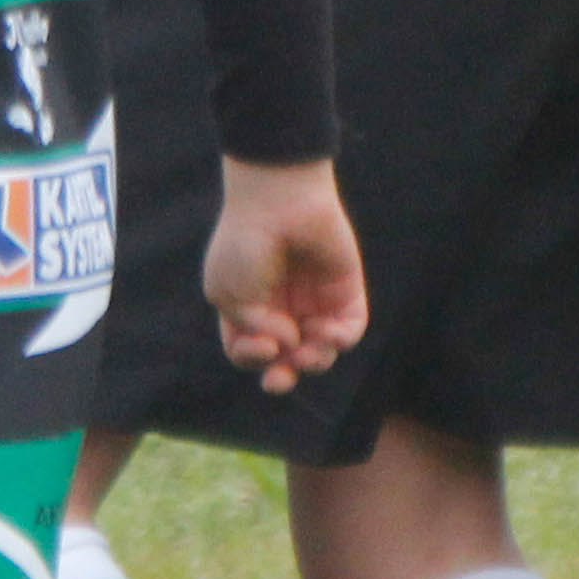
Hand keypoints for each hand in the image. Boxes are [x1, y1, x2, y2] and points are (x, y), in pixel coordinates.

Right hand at [202, 156, 367, 388]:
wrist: (279, 200)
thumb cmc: (246, 243)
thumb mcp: (230, 292)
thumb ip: (254, 329)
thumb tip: (290, 343)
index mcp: (247, 309)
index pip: (250, 351)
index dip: (253, 358)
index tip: (261, 345)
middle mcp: (280, 309)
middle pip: (286, 360)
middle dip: (283, 376)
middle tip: (281, 378)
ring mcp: (313, 302)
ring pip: (319, 352)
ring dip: (314, 360)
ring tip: (309, 345)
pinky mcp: (344, 292)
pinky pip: (348, 330)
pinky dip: (341, 340)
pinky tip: (329, 333)